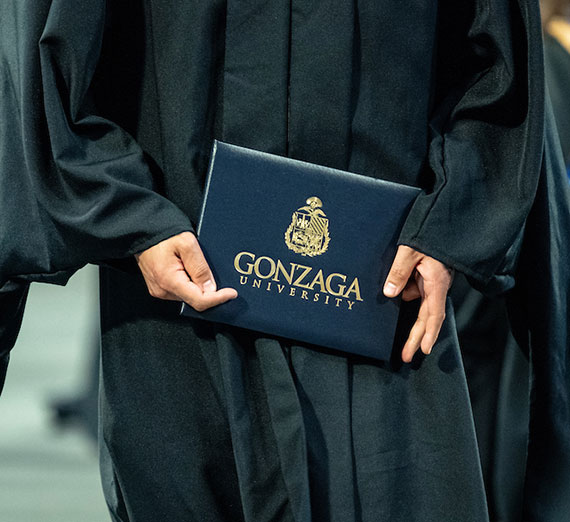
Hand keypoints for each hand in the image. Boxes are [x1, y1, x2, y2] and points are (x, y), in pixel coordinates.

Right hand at [135, 231, 237, 311]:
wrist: (141, 228)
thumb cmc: (162, 232)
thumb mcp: (187, 243)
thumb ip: (200, 267)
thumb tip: (211, 288)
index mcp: (169, 281)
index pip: (199, 301)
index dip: (218, 299)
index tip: (232, 293)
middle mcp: (162, 290)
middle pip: (194, 300)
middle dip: (211, 293)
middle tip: (223, 281)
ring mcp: (159, 290)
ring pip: (188, 296)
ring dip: (200, 287)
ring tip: (203, 270)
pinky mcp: (159, 286)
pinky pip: (181, 291)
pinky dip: (191, 285)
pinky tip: (194, 271)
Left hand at [383, 245, 452, 362]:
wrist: (442, 222)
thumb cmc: (429, 235)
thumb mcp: (409, 251)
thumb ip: (399, 272)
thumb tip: (389, 294)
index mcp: (436, 283)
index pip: (434, 314)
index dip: (429, 333)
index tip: (423, 350)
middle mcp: (437, 286)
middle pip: (428, 317)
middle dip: (417, 337)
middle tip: (406, 356)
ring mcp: (433, 282)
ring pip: (419, 301)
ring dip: (407, 307)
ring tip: (394, 296)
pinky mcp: (428, 276)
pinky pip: (415, 289)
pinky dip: (405, 290)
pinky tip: (395, 284)